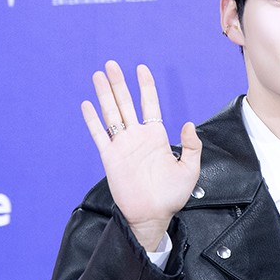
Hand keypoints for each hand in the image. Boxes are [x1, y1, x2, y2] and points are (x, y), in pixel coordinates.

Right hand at [81, 61, 201, 250]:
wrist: (153, 215)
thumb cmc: (172, 196)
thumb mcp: (190, 170)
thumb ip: (192, 146)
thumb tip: (188, 124)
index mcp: (156, 137)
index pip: (149, 104)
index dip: (145, 86)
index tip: (141, 68)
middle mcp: (137, 137)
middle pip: (126, 103)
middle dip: (119, 84)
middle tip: (111, 64)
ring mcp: (123, 146)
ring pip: (111, 114)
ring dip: (104, 95)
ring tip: (98, 75)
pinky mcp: (110, 158)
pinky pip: (100, 135)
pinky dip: (93, 120)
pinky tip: (87, 105)